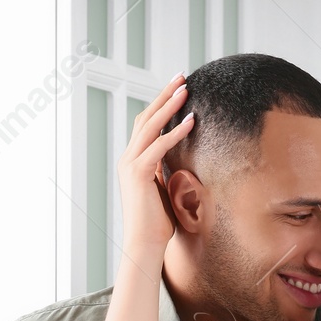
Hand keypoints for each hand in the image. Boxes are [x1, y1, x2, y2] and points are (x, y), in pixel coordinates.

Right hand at [116, 73, 194, 255]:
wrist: (144, 244)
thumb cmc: (157, 222)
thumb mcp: (163, 188)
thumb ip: (166, 170)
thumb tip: (180, 158)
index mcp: (133, 161)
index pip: (145, 124)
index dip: (160, 105)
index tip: (177, 89)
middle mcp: (128, 158)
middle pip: (145, 117)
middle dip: (164, 96)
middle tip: (182, 77)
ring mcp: (130, 165)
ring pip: (150, 126)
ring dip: (169, 105)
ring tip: (186, 89)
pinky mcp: (138, 174)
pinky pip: (159, 145)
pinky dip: (176, 132)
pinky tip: (192, 121)